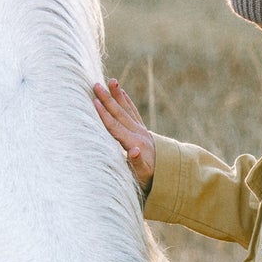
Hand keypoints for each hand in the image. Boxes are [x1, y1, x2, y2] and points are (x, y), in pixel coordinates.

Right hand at [94, 79, 155, 194]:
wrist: (168, 177)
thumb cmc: (148, 180)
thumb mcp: (142, 176)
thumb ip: (137, 163)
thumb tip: (133, 151)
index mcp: (134, 143)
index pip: (115, 127)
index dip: (104, 114)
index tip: (94, 102)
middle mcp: (139, 134)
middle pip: (120, 114)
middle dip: (107, 99)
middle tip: (96, 85)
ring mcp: (142, 131)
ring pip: (127, 109)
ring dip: (118, 95)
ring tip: (111, 81)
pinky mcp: (143, 130)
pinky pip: (133, 112)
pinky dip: (127, 101)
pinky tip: (122, 92)